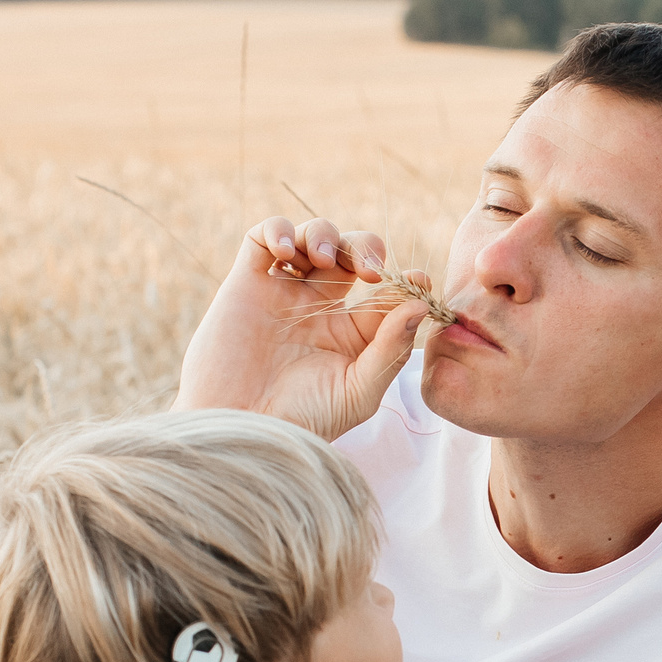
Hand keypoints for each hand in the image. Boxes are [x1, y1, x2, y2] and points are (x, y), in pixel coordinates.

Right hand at [175, 215, 435, 438]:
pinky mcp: (246, 284)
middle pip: (351, 252)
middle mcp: (319, 308)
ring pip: (311, 236)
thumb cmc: (302, 421)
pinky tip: (286, 253)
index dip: (404, 280)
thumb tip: (421, 305)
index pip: (386, 292)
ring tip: (324, 259)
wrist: (241, 432)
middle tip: (369, 270)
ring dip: (324, 234)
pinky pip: (261, 237)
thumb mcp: (358, 392)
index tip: (418, 280)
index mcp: (351, 333)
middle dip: (365, 247)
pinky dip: (276, 230)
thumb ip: (390, 349)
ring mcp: (283, 293)